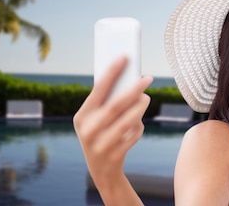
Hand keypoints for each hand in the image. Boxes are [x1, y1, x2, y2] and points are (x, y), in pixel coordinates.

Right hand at [74, 55, 152, 185]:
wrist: (101, 171)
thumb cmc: (101, 135)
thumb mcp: (96, 120)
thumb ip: (107, 103)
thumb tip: (128, 79)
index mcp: (81, 117)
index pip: (98, 90)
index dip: (112, 72)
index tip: (124, 57)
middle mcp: (88, 131)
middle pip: (115, 106)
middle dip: (133, 90)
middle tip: (147, 78)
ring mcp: (100, 145)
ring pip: (126, 122)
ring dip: (140, 107)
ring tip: (146, 97)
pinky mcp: (114, 156)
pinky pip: (132, 136)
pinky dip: (138, 126)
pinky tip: (138, 122)